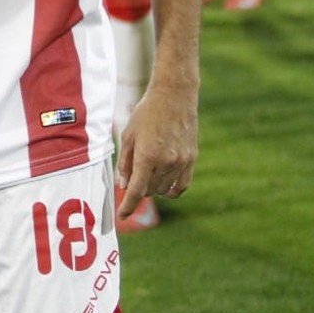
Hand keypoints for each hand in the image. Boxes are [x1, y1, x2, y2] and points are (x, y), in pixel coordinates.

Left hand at [115, 78, 198, 221]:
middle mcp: (166, 162)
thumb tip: (124, 185)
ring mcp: (181, 162)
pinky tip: (164, 186)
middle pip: (149, 191)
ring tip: (147, 174)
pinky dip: (172, 191)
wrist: (174, 96)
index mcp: (147, 156)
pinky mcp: (191, 159)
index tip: (122, 216)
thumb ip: (125, 162)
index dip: (128, 206)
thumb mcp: (128, 135)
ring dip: (153, 188)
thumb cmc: (146, 113)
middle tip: (133, 179)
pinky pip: (182, 186)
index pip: (136, 191)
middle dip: (138, 190)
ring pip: (164, 190)